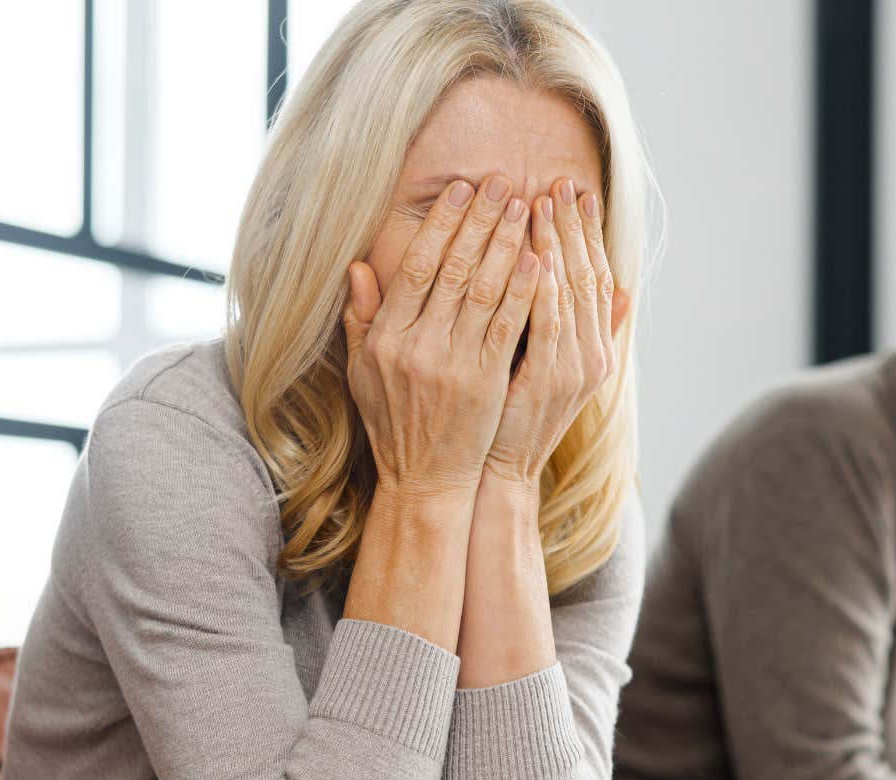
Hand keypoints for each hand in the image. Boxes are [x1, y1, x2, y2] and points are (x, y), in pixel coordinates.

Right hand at [342, 175, 537, 501]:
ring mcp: (452, 365)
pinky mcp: (486, 383)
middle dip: (480, 220)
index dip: (441, 224)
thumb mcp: (363, 371)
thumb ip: (361, 318)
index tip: (460, 190)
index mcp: (385, 337)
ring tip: (526, 207)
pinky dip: (524, 290)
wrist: (425, 479)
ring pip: (484, 290)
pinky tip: (539, 259)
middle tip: (502, 182)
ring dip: (507, 243)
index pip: (416, 266)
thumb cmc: (395, 422)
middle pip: (453, 269)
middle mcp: (416, 346)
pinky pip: (508, 327)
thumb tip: (356, 267)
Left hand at [484, 177, 631, 486]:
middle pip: (586, 275)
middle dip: (572, 226)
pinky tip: (536, 253)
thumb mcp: (542, 370)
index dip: (584, 233)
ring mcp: (573, 369)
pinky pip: (547, 322)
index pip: (591, 275)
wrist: (498, 475)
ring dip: (558, 244)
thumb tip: (607, 291)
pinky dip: (545, 286)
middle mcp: (590, 355)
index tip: (571, 192)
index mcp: (590, 348)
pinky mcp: (547, 381)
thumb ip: (564, 327)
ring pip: (569, 292)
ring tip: (544, 202)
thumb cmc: (508, 419)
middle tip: (561, 182)